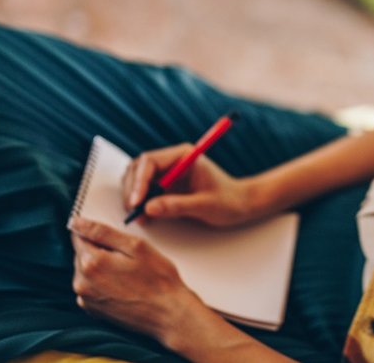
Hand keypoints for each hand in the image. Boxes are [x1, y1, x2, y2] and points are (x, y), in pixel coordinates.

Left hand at [70, 217, 218, 350]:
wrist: (168, 315)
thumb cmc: (158, 279)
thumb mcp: (135, 246)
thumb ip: (102, 232)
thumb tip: (76, 222)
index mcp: (91, 263)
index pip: (79, 235)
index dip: (97, 232)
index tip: (115, 238)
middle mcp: (82, 283)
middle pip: (82, 253)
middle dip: (101, 249)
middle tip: (128, 257)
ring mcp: (86, 299)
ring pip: (86, 270)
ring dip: (102, 266)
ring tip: (128, 273)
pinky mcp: (92, 310)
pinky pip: (91, 286)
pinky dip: (103, 282)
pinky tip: (123, 285)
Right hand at [122, 143, 267, 226]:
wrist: (240, 205)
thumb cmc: (229, 201)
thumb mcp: (205, 205)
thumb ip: (178, 205)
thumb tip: (149, 208)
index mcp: (183, 155)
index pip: (150, 161)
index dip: (139, 181)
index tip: (137, 202)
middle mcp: (172, 160)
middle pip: (138, 169)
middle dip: (133, 190)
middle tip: (133, 213)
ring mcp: (167, 173)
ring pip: (137, 179)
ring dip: (134, 197)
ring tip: (139, 218)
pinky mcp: (166, 186)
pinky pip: (145, 191)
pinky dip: (140, 204)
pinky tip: (145, 218)